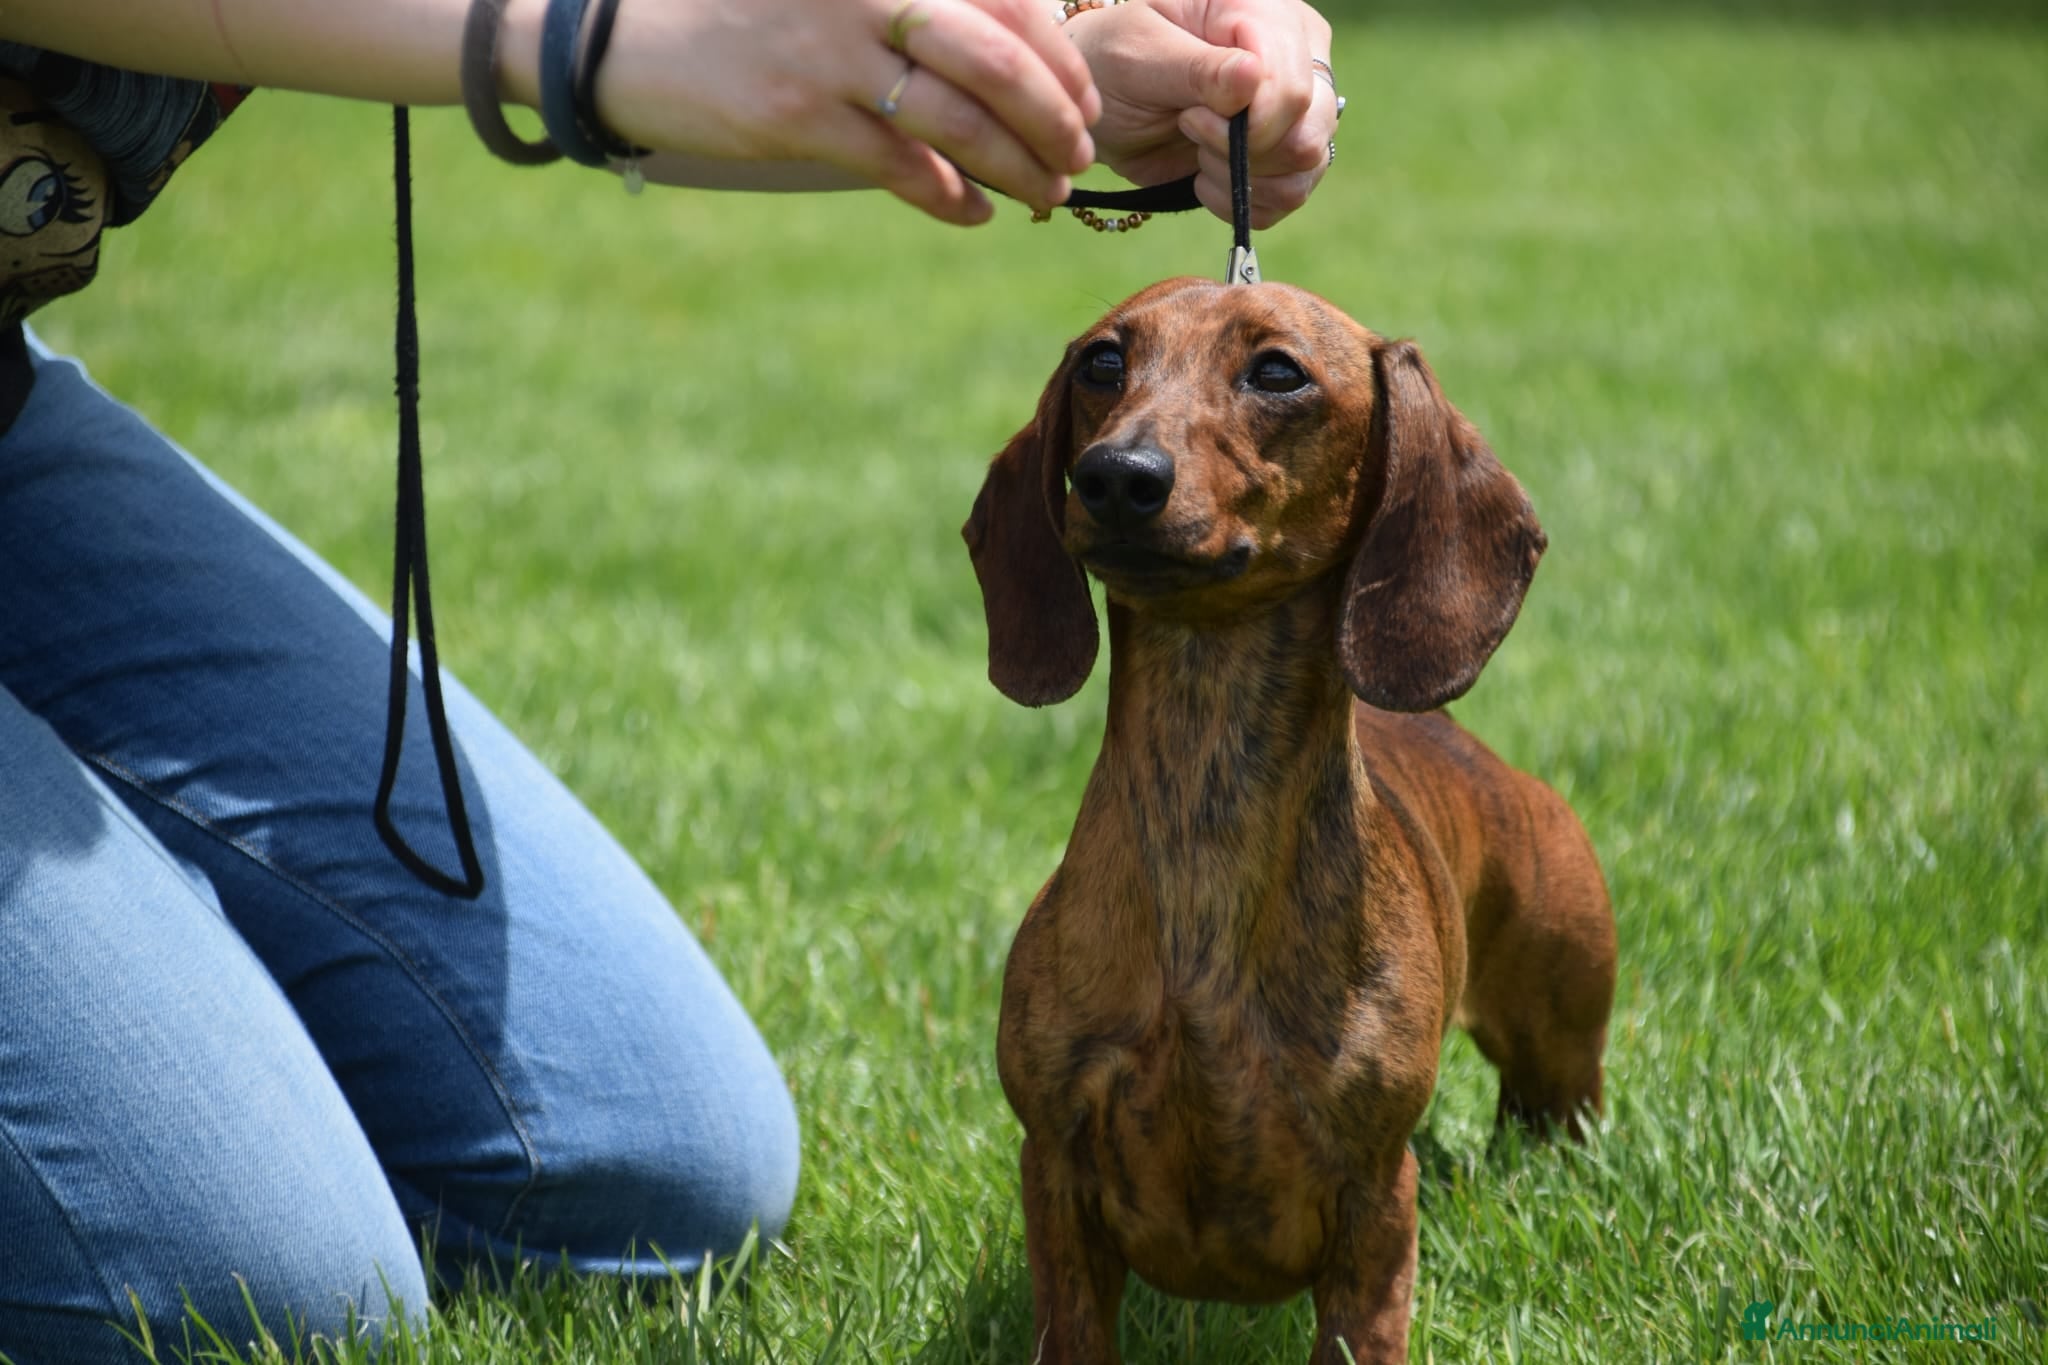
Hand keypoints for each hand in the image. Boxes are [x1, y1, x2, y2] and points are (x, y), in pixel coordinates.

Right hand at [596, 0, 1101, 223]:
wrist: (632, 36)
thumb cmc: (754, 10)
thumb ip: (918, 8)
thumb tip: (1018, 51)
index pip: (1009, 1)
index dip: (1061, 58)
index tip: (1083, 103)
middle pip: (1002, 61)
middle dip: (1057, 120)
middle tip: (1079, 157)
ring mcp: (831, 53)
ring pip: (961, 120)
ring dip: (1018, 168)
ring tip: (1043, 194)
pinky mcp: (797, 114)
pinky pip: (902, 166)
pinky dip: (952, 195)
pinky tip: (975, 213)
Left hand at [1065, 0, 1336, 226]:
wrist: (1103, 102)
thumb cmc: (1114, 60)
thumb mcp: (1138, 54)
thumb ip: (1197, 68)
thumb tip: (1252, 76)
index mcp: (1264, 11)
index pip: (1292, 86)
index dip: (1247, 124)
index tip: (1190, 118)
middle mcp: (1293, 53)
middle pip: (1311, 127)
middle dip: (1245, 151)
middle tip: (1190, 130)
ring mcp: (1295, 103)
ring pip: (1308, 163)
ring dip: (1242, 177)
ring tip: (1197, 153)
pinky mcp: (1283, 148)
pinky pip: (1291, 192)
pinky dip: (1243, 200)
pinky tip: (1204, 178)